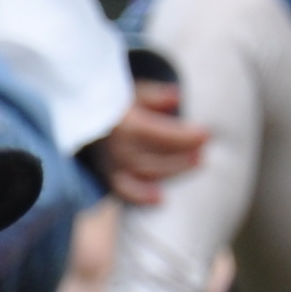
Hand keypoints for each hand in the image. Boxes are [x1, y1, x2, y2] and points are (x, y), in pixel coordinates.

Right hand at [92, 82, 205, 203]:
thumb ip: (154, 96)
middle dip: (180, 157)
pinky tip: (161, 199)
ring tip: (197, 162)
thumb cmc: (116, 102)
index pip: (155, 132)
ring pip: (143, 172)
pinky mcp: (108, 173)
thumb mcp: (132, 92)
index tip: (206, 134)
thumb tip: (177, 97)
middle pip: (151, 157)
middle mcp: (113, 145)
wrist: (84, 114)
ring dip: (173, 171)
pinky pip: (122, 188)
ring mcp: (110, 162)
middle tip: (203, 154)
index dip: (181, 136)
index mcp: (120, 121)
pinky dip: (139, 196)